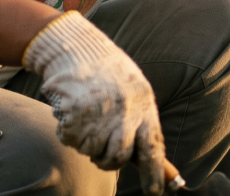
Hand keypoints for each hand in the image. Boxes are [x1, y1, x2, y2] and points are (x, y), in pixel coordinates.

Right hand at [24, 12, 164, 185]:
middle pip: (120, 158)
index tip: (156, 192)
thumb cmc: (109, 73)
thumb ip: (144, 126)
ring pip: (93, 153)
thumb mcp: (136, 92)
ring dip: (88, 144)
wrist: (77, 47)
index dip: (156, 174)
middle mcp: (124, 112)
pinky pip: (72, 141)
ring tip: (89, 120)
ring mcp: (99, 114)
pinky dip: (70, 133)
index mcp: (144, 105)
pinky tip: (74, 112)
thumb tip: (160, 168)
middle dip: (110, 162)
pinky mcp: (75, 114)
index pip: (153, 148)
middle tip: (104, 154)